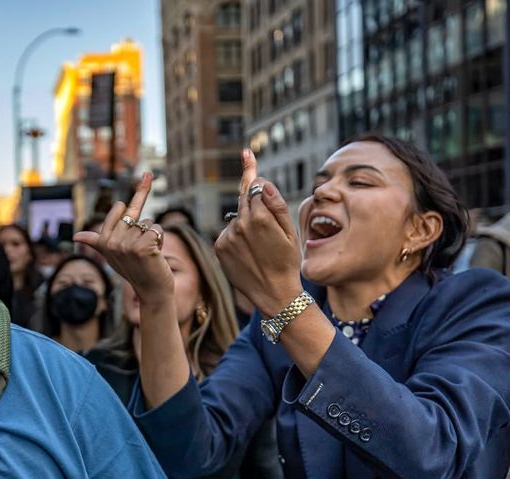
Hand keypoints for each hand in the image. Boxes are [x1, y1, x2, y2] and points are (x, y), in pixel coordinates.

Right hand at [73, 173, 170, 305]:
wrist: (151, 291)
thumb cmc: (133, 270)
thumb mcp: (110, 254)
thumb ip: (96, 241)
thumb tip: (75, 237)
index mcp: (102, 241)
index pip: (118, 208)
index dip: (129, 206)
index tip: (135, 200)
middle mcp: (111, 243)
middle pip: (134, 215)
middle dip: (142, 229)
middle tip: (139, 249)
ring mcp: (126, 245)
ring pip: (147, 223)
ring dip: (152, 236)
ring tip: (147, 254)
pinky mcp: (142, 247)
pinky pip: (157, 229)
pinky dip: (160, 239)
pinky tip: (155, 254)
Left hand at [214, 150, 302, 317]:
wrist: (273, 294)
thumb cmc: (287, 262)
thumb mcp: (290, 233)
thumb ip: (276, 206)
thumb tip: (263, 183)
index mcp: (260, 217)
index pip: (254, 187)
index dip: (252, 172)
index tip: (246, 152)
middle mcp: (240, 224)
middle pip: (244, 200)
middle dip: (253, 200)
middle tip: (263, 219)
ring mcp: (227, 236)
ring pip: (237, 218)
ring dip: (247, 223)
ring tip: (260, 246)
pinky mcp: (220, 247)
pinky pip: (228, 232)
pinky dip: (237, 237)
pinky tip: (248, 252)